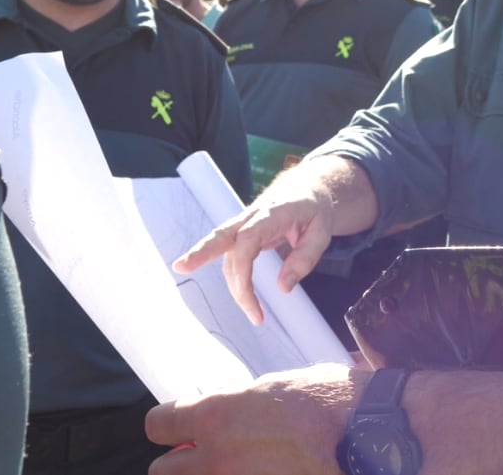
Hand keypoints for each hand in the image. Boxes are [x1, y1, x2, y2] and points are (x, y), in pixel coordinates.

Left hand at [146, 363, 367, 474]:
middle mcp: (217, 458)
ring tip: (235, 468)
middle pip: (163, 471)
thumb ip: (239, 406)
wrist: (374, 437)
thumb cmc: (333, 403)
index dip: (170, 424)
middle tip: (205, 455)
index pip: (157, 425)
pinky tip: (264, 473)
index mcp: (216, 416)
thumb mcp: (276, 388)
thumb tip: (225, 414)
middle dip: (180, 463)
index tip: (181, 426)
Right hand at [173, 160, 339, 324]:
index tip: (245, 292)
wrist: (306, 188)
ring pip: (228, 256)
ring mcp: (244, 226)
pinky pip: (232, 258)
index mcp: (272, 213)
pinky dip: (235, 279)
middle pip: (221, 235)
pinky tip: (244, 298)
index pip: (248, 238)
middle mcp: (252, 218)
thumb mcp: (322, 232)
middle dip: (200, 252)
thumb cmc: (314, 209)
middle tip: (180, 267)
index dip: (242, 265)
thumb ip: (304, 258)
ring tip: (256, 315)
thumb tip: (283, 287)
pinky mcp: (243, 235)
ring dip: (235, 287)